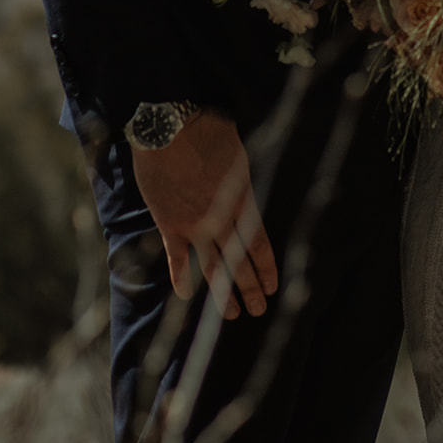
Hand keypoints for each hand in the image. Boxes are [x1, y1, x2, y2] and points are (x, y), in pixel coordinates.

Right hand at [130, 110, 277, 320]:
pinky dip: (181, 277)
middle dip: (249, 289)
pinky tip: (187, 294)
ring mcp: (194, 224)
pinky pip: (177, 258)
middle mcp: (221, 219)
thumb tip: (245, 200)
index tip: (272, 287)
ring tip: (231, 315)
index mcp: (242, 200)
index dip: (266, 268)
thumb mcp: (238, 158)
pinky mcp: (169, 223)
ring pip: (212, 268)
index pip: (259, 243)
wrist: (173, 127)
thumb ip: (241, 187)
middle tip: (258, 310)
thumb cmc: (209, 132)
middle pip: (239, 262)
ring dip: (222, 294)